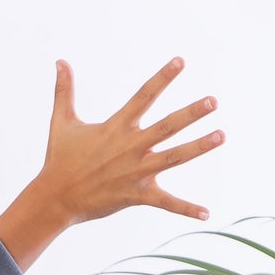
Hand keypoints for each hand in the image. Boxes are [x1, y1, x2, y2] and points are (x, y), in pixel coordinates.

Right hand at [0, 56, 225, 271]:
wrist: (54, 198)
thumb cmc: (59, 160)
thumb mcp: (61, 122)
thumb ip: (64, 90)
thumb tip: (60, 61)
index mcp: (115, 127)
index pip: (143, 97)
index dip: (162, 78)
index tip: (181, 61)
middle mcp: (129, 147)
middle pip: (166, 126)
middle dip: (190, 113)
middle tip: (213, 101)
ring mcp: (135, 171)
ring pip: (173, 157)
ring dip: (198, 147)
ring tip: (221, 135)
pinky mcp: (136, 194)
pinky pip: (165, 202)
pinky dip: (185, 209)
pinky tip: (206, 213)